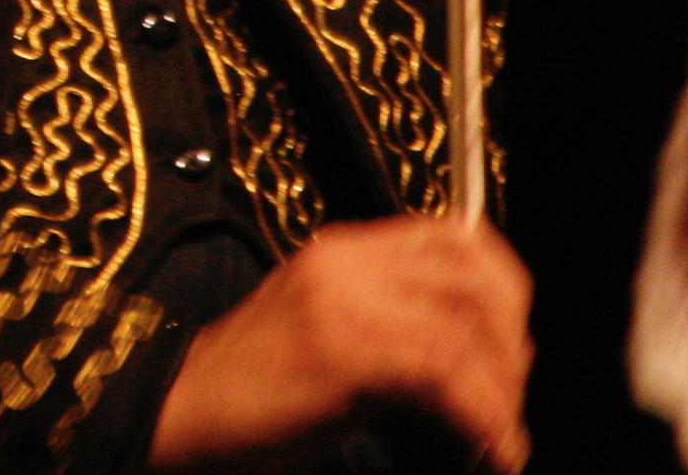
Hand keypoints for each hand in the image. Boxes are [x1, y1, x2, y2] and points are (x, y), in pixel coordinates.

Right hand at [151, 216, 531, 471]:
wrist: (175, 411)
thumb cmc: (251, 394)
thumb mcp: (326, 334)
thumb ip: (389, 323)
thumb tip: (481, 357)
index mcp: (340, 252)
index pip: (452, 236)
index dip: (503, 286)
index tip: (512, 349)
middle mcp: (345, 262)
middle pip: (474, 273)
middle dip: (513, 342)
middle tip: (508, 400)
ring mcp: (344, 300)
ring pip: (469, 326)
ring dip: (502, 393)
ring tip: (499, 439)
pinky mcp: (345, 347)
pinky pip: (447, 374)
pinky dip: (484, 419)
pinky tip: (488, 452)